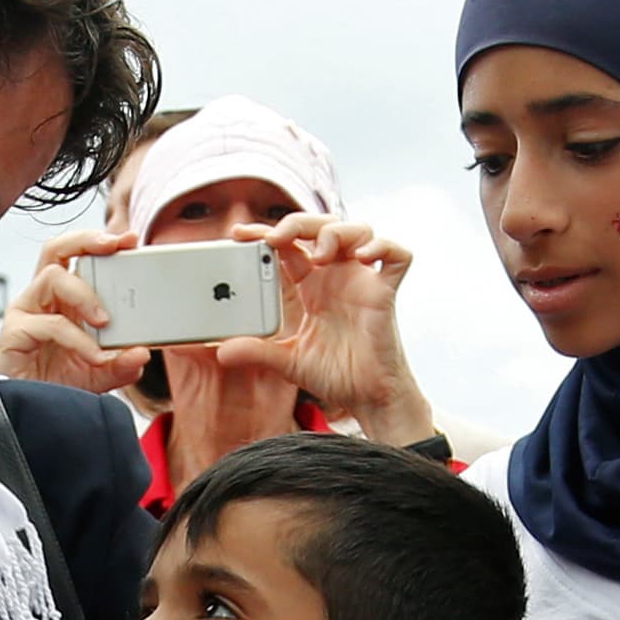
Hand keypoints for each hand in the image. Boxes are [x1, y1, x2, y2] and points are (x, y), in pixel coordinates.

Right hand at [0, 229, 153, 394]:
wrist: (27, 417)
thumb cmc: (55, 387)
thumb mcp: (99, 375)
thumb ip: (122, 363)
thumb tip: (142, 353)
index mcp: (62, 300)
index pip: (77, 257)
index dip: (100, 242)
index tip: (129, 239)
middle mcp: (41, 299)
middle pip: (56, 249)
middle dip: (86, 240)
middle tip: (114, 246)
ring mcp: (25, 313)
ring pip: (53, 277)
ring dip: (85, 295)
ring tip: (105, 321)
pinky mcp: (15, 333)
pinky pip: (51, 324)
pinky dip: (79, 340)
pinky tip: (95, 356)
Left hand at [211, 214, 433, 443]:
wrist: (367, 397)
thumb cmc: (334, 374)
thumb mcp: (287, 360)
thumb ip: (256, 352)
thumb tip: (222, 352)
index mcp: (310, 286)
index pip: (287, 245)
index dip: (265, 233)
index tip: (239, 235)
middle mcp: (336, 276)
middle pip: (320, 226)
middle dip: (298, 223)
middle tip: (276, 237)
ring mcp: (362, 281)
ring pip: (357, 230)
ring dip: (336, 232)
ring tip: (318, 255)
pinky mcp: (386, 292)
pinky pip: (397, 256)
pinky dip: (383, 247)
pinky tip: (362, 257)